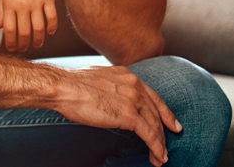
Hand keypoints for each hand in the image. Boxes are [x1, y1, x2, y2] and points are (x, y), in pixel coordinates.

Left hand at [0, 0, 57, 51]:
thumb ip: (1, 9)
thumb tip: (0, 26)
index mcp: (9, 4)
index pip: (10, 30)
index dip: (11, 43)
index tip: (13, 49)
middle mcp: (23, 5)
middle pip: (24, 32)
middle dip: (24, 44)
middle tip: (24, 49)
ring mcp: (37, 2)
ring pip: (39, 28)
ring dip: (38, 40)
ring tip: (37, 44)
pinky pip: (52, 17)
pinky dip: (52, 27)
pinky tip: (49, 32)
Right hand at [55, 65, 181, 166]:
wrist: (63, 87)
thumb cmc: (71, 85)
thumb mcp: (97, 79)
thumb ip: (110, 87)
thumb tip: (109, 97)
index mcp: (127, 75)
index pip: (152, 95)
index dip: (164, 111)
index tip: (171, 122)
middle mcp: (134, 85)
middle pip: (156, 112)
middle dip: (163, 131)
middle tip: (166, 145)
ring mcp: (133, 100)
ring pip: (154, 125)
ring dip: (159, 144)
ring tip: (160, 157)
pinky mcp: (130, 115)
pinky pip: (149, 135)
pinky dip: (156, 147)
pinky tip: (158, 157)